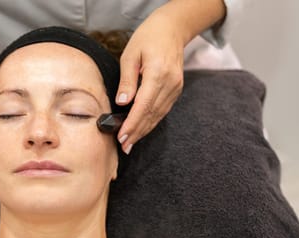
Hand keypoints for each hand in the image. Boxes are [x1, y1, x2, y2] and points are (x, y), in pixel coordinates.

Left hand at [115, 10, 184, 153]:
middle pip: (152, 114)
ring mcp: (176, 88)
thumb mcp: (130, 55)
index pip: (143, 105)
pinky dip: (151, 122)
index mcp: (158, 73)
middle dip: (137, 132)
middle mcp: (170, 83)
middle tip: (124, 147)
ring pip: (158, 115)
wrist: (172, 29)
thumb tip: (122, 103)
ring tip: (130, 144)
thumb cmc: (147, 38)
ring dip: (144, 131)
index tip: (122, 137)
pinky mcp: (176, 90)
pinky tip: (141, 130)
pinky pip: (163, 110)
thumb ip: (127, 80)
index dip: (132, 123)